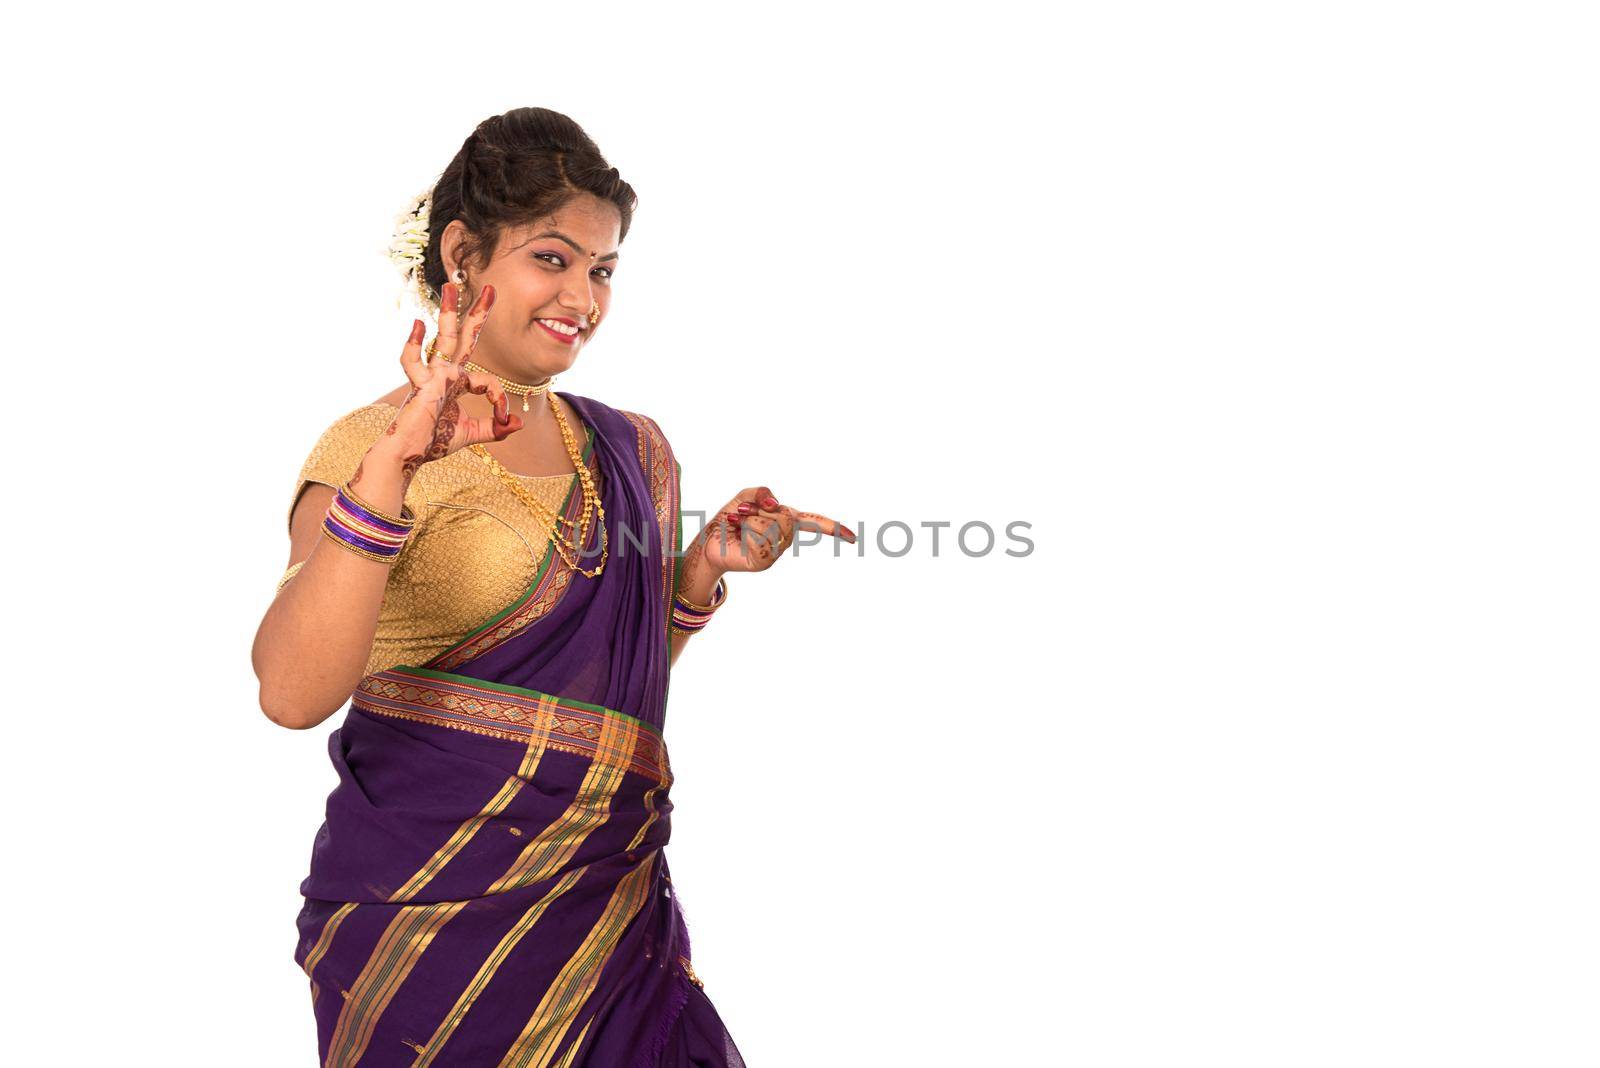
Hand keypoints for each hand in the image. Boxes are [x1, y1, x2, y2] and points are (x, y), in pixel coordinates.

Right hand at [381, 282, 523, 483]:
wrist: (410, 454)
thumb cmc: (434, 442)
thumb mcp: (472, 433)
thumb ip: (495, 428)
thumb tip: (518, 422)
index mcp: (457, 383)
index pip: (488, 380)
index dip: (499, 398)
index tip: (503, 418)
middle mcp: (445, 374)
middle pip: (465, 338)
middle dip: (477, 314)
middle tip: (492, 289)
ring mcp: (433, 376)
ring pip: (444, 339)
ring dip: (449, 313)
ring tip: (452, 286)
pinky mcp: (421, 385)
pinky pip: (414, 362)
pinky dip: (414, 344)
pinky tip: (418, 325)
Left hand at [696, 486, 855, 573]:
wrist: (707, 541)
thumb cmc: (729, 519)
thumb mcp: (746, 496)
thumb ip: (762, 492)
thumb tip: (776, 504)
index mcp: (786, 520)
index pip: (814, 523)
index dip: (834, 528)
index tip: (853, 538)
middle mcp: (784, 538)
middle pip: (787, 517)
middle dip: (760, 509)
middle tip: (741, 511)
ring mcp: (775, 553)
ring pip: (772, 527)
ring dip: (749, 519)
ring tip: (736, 523)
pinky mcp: (763, 563)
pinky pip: (761, 540)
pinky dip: (745, 530)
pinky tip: (736, 535)